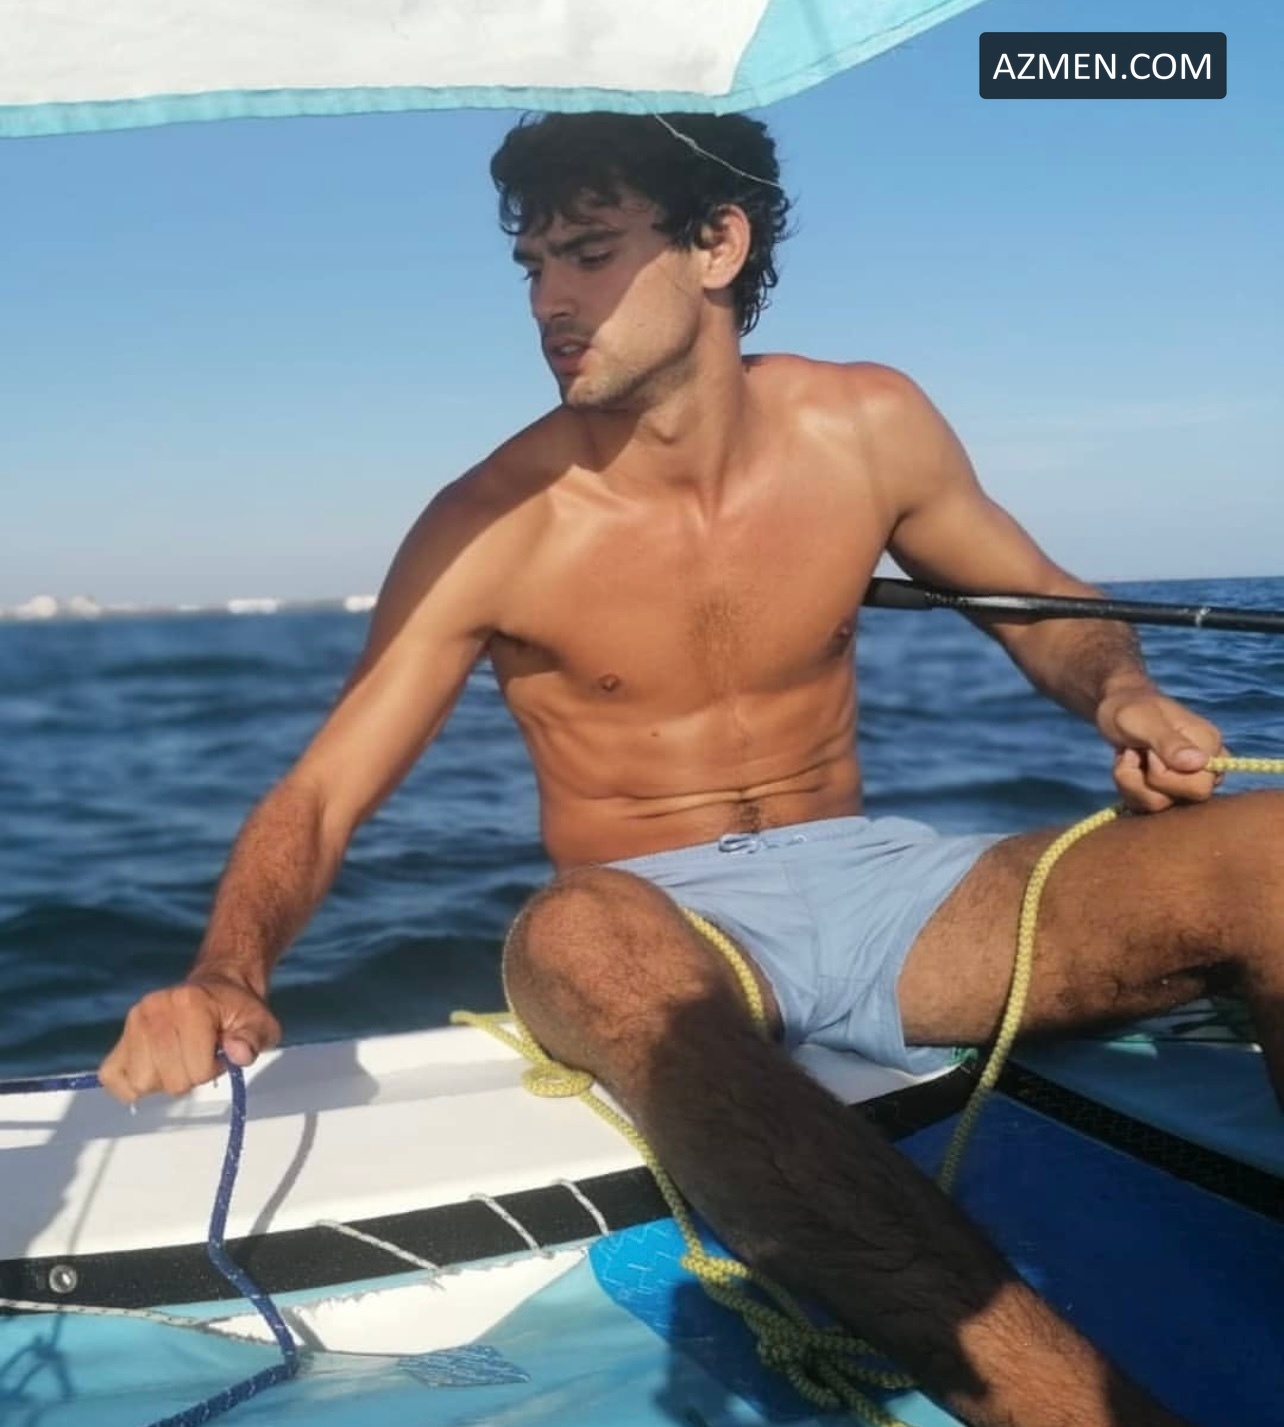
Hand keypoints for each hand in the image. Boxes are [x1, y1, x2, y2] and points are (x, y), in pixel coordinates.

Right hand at [98, 972, 280, 1102]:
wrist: (218, 988)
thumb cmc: (238, 1011)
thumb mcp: (260, 1022)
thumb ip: (254, 1039)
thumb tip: (239, 1053)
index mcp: (189, 1003)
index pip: (196, 1069)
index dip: (212, 1069)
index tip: (218, 1052)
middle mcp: (154, 1009)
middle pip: (168, 1080)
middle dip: (189, 1077)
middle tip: (198, 1056)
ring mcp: (133, 1022)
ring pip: (140, 1083)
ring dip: (163, 1081)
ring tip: (179, 1059)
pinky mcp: (119, 1037)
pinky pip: (112, 1077)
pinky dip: (132, 1084)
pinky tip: (155, 1069)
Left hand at [1097, 684, 1225, 813]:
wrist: (1116, 710)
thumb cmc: (1132, 709)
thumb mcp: (1143, 720)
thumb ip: (1168, 741)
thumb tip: (1198, 763)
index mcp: (1210, 745)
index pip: (1201, 786)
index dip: (1166, 775)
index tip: (1150, 751)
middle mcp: (1206, 768)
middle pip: (1185, 801)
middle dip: (1147, 781)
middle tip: (1137, 753)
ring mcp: (1188, 782)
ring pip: (1161, 807)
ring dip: (1132, 783)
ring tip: (1129, 757)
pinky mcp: (1168, 793)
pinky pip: (1147, 808)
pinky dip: (1129, 789)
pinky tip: (1128, 767)